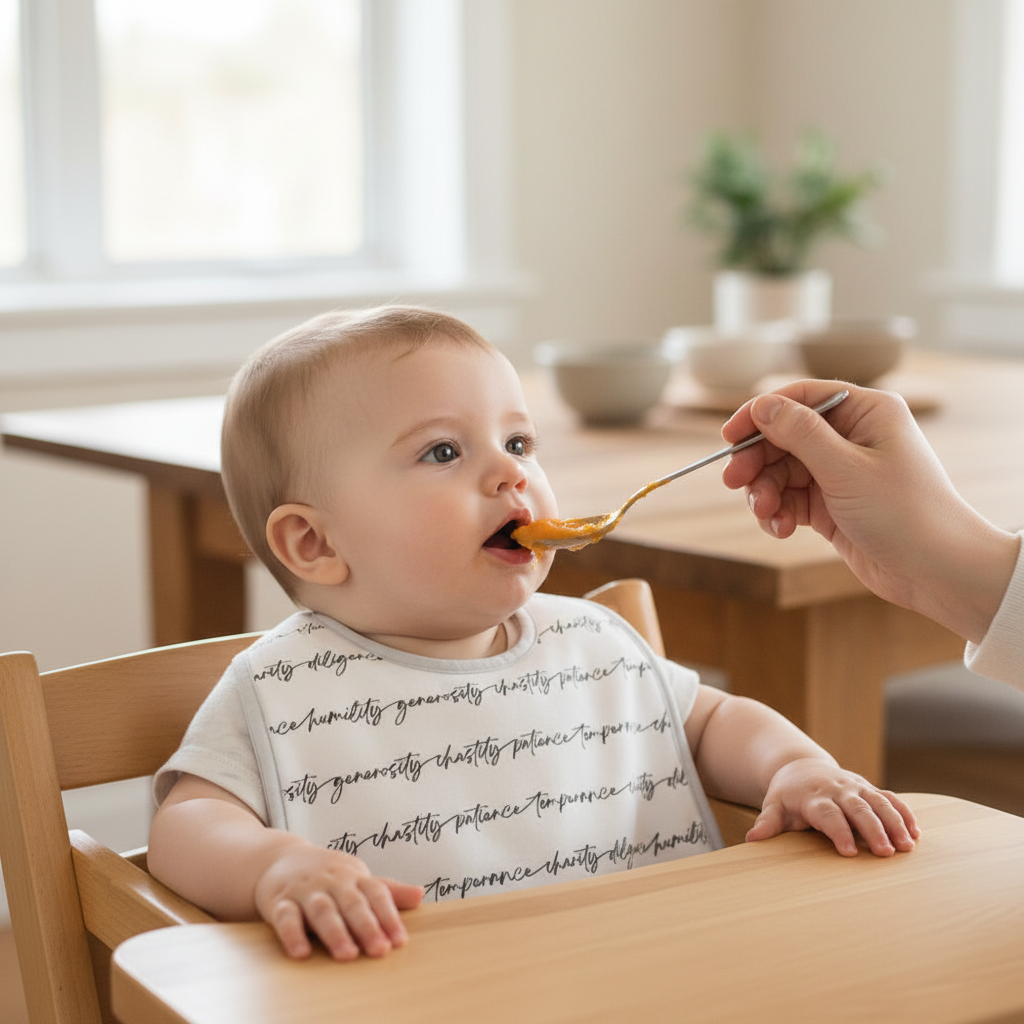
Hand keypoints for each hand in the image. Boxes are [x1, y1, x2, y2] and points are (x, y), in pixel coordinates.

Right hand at [254, 843, 423, 959]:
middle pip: (351, 903)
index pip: (376, 894)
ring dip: (335, 932)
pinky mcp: (279, 902)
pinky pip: (285, 917)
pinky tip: (301, 953)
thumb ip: (387, 891)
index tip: (400, 941)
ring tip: (348, 955)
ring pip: (322, 910)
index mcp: (354, 876)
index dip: (388, 916)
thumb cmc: (327, 875)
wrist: (280, 858)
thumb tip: (421, 895)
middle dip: (366, 926)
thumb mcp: (357, 878)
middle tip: (380, 950)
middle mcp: (332, 882)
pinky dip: (292, 935)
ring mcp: (305, 891)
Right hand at [720, 380, 1017, 642]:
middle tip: (735, 483)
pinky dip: (779, 513)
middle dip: (758, 462)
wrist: (937, 572)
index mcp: (866, 412)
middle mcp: (852, 437)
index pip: (800, 398)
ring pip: (782, 471)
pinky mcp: (832, 505)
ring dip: (766, 493)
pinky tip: (782, 529)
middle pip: (784, 437)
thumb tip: (762, 404)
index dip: (760, 414)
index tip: (729, 438)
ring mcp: (841, 472)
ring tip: (767, 515)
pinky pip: (791, 499)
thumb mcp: (846, 469)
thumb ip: (800, 434)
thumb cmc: (906, 513)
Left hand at [745, 757, 920, 856]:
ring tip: (907, 847)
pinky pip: (891, 798)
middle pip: (858, 808)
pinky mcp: (869, 788)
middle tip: (886, 853)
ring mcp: (856, 787)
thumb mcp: (774, 806)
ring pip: (879, 802)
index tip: (849, 852)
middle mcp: (838, 790)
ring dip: (895, 823)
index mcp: (814, 797)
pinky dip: (904, 813)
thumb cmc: (787, 795)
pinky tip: (917, 833)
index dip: (838, 831)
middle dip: (873, 829)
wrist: (800, 767)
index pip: (827, 815)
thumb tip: (752, 839)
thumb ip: (768, 822)